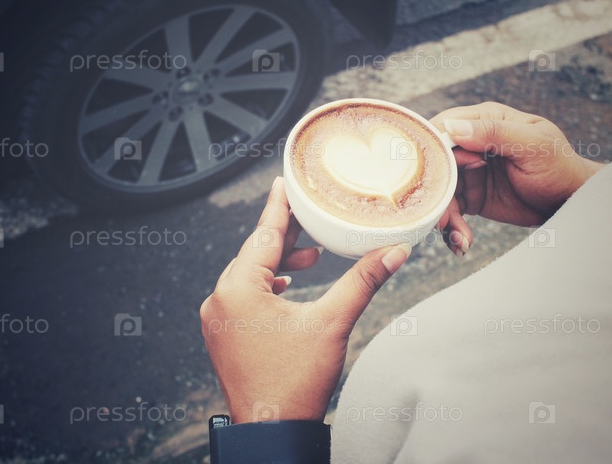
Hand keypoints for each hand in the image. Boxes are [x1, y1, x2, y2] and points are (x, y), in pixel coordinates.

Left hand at [200, 177, 410, 423]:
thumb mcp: (332, 323)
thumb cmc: (296, 381)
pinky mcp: (222, 333)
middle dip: (285, 234)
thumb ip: (362, 280)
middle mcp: (219, 298)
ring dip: (278, 261)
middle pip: (255, 252)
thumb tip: (395, 251)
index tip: (284, 180)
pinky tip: (286, 283)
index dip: (279, 206)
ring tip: (310, 253)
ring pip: (249, 273)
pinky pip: (242, 294)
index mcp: (239, 288)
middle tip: (310, 214)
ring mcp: (217, 318)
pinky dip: (266, 283)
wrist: (271, 431)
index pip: (264, 234)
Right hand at [431, 102, 602, 226]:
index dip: (434, 149)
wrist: (570, 201)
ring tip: (458, 237)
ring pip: (440, 189)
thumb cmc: (559, 165)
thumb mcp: (532, 145)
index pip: (445, 126)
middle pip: (436, 162)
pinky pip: (450, 209)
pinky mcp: (471, 196)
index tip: (437, 175)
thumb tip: (453, 127)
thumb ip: (495, 133)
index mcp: (485, 121)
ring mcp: (469, 171)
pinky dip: (452, 227)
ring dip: (444, 216)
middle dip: (435, 191)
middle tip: (442, 217)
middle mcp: (471, 144)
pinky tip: (462, 242)